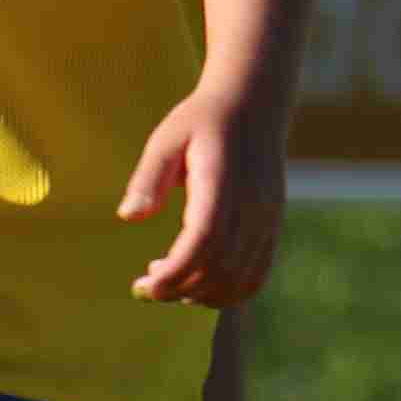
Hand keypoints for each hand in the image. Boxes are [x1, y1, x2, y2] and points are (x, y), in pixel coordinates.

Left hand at [119, 86, 285, 307]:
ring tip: (169, 282)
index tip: (143, 284)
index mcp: (223, 184)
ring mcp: (267, 220)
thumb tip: (128, 215)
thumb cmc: (201, 121)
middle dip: (179, 289)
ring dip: (202, 294)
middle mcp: (252, 207)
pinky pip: (256, 275)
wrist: (253, 106)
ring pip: (239, 280)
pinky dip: (228, 293)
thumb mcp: (167, 138)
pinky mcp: (272, 228)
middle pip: (220, 269)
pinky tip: (199, 286)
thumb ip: (149, 178)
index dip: (175, 272)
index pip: (204, 242)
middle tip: (145, 286)